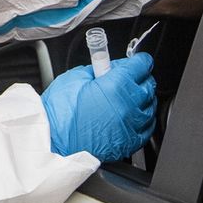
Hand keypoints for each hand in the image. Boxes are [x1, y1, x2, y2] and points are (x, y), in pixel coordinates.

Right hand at [41, 53, 156, 162]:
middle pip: (149, 84)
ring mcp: (131, 126)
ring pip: (151, 105)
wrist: (52, 142)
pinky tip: (131, 115)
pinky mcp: (129, 142)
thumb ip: (99, 69)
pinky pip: (148, 126)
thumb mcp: (76, 77)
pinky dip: (143, 118)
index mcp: (116, 86)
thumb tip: (109, 68)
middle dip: (139, 78)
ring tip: (125, 98)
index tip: (135, 61)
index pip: (142, 65)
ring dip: (142, 99)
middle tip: (124, 78)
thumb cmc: (59, 113)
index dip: (138, 60)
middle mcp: (128, 106)